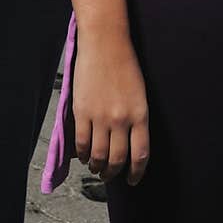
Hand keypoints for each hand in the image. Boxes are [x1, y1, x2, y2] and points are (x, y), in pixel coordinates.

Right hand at [73, 32, 149, 185]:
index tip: (132, 179)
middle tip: (110, 175)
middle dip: (113, 173)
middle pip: (118, 159)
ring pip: (98, 155)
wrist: (105, 43)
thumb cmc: (125, 65)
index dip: (136, 172)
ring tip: (96, 167)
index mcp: (141, 115)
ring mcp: (101, 117)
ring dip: (97, 166)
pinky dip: (82, 154)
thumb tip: (129, 143)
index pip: (140, 155)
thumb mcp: (140, 94)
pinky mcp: (82, 112)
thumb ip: (135, 119)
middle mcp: (122, 120)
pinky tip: (83, 156)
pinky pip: (81, 142)